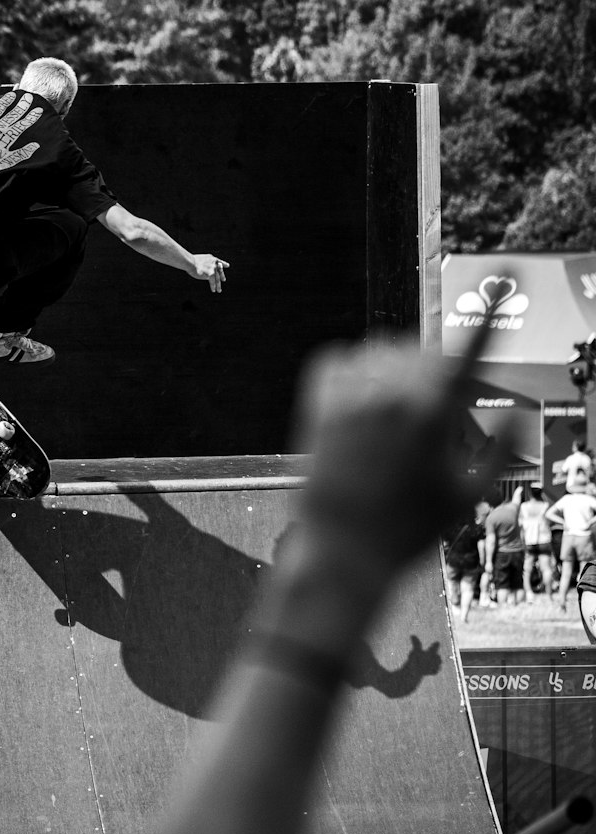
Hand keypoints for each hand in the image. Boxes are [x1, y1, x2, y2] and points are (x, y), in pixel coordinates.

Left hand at [0, 91, 41, 206]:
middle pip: (12, 114)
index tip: (39, 110)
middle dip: (22, 105)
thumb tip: (35, 146)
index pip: (22, 124)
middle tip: (29, 97)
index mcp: (6, 138)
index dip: (31, 117)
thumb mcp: (7, 163)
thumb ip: (22, 153)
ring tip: (12, 95)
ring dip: (5, 101)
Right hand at [191, 255, 228, 292]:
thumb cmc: (192, 260)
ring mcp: (213, 269)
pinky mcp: (210, 274)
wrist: (190, 262)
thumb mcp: (202, 259)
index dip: (224, 264)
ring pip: (217, 279)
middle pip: (220, 272)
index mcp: (212, 259)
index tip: (227, 265)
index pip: (220, 262)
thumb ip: (207, 263)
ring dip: (218, 286)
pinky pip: (213, 282)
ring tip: (219, 290)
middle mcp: (215, 264)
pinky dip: (213, 287)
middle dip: (222, 277)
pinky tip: (213, 290)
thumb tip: (207, 271)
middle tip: (224, 280)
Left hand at [292, 306, 507, 576]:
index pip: (467, 354)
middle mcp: (391, 399)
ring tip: (402, 402)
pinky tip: (365, 388)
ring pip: (383, 350)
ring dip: (400, 365)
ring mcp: (351, 400)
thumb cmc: (407, 531)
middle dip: (440, 371)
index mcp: (432, 418)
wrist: (343, 550)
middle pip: (426, 353)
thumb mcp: (467, 497)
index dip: (488, 319)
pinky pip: (340, 357)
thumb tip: (513, 414)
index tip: (504, 283)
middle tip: (438, 407)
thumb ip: (499, 451)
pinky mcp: (319, 406)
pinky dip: (356, 363)